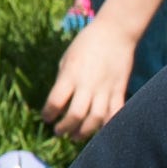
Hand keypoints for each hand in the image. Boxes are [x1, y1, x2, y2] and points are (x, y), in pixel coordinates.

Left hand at [45, 16, 136, 140]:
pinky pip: (115, 113)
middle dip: (65, 128)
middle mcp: (88, 84)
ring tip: (76, 136)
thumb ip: (63, 80)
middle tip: (59, 132)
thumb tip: (58, 103)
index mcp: (71, 75)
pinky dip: (108, 125)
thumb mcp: (67, 58)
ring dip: (84, 132)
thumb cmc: (86, 43)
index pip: (55, 102)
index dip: (48, 113)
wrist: (115, 32)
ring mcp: (105, 88)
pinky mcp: (120, 90)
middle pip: (75, 115)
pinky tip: (99, 129)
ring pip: (95, 119)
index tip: (47, 117)